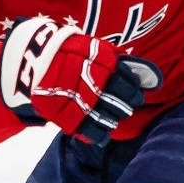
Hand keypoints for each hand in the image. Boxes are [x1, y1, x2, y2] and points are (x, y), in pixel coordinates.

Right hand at [0, 16, 152, 145]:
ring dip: (113, 119)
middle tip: (125, 107)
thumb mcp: (93, 48)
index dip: (133, 91)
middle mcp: (92, 81)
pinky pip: (91, 131)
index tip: (134, 94)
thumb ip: (118, 61)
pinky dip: (99, 134)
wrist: (32, 59)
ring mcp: (78, 99)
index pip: (128, 82)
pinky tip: (101, 132)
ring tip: (113, 118)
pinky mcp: (65, 115)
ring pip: (108, 118)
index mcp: (100, 62)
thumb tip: (151, 78)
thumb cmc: (69, 53)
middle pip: (120, 101)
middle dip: (126, 106)